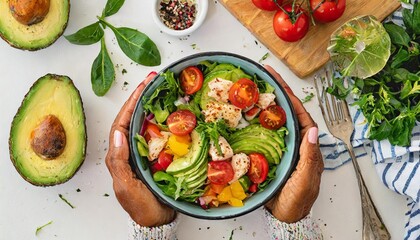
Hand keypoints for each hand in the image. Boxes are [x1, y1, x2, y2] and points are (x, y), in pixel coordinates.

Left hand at [105, 72, 175, 226]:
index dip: (132, 102)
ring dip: (153, 105)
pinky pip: (160, 134)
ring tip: (162, 89)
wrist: (157, 220)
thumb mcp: (126, 186)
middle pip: (134, 117)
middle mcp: (130, 149)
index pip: (122, 121)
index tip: (143, 86)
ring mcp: (144, 151)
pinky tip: (174, 113)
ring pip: (146, 123)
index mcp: (119, 153)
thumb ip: (119, 162)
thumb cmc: (140, 206)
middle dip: (142, 97)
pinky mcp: (158, 156)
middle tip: (154, 80)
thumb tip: (118, 134)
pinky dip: (165, 121)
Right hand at [264, 65, 323, 222]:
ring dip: (264, 104)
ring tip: (251, 88)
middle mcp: (294, 142)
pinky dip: (254, 123)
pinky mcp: (269, 154)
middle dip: (276, 93)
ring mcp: (281, 147)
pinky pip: (261, 134)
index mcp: (306, 145)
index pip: (299, 114)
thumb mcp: (305, 180)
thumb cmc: (297, 201)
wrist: (285, 217)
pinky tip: (243, 116)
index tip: (277, 79)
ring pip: (273, 121)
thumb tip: (313, 131)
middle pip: (285, 112)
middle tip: (262, 76)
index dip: (289, 95)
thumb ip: (309, 157)